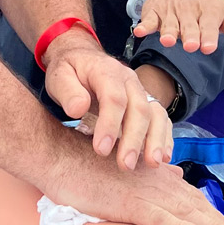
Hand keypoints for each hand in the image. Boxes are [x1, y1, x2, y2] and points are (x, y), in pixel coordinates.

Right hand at [39, 132, 223, 224]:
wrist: (59, 155)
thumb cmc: (87, 162)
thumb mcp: (124, 165)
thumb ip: (152, 172)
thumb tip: (177, 174)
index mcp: (155, 175)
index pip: (191, 197)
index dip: (212, 213)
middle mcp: (156, 182)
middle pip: (197, 206)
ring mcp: (143, 193)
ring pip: (187, 214)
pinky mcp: (128, 204)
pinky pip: (160, 219)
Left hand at [43, 29, 172, 170]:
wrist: (82, 59)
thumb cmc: (69, 72)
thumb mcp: (58, 76)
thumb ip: (67, 91)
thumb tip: (78, 109)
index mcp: (106, 71)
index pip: (113, 98)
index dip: (109, 124)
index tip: (101, 149)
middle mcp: (128, 80)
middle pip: (139, 108)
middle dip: (134, 139)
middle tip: (125, 165)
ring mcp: (140, 91)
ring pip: (156, 113)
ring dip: (155, 140)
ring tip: (152, 164)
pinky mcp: (146, 103)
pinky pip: (162, 118)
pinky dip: (165, 137)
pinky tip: (163, 157)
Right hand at [131, 0, 223, 53]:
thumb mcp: (221, 10)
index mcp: (208, 12)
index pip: (210, 26)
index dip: (209, 37)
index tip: (208, 48)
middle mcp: (189, 12)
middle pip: (189, 27)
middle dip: (191, 36)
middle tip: (192, 46)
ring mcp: (170, 12)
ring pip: (169, 25)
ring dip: (168, 33)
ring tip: (168, 41)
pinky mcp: (154, 11)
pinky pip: (149, 19)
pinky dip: (144, 24)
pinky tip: (141, 31)